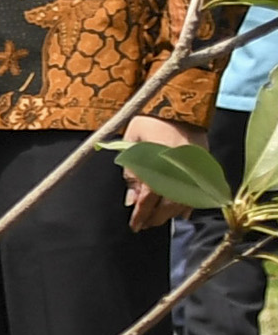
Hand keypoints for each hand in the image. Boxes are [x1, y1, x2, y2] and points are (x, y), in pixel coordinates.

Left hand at [120, 111, 202, 229]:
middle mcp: (177, 174)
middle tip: (145, 224)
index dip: (140, 217)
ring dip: (170, 214)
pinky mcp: (205, 168)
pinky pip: (198, 193)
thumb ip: (131, 176)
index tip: (135, 226)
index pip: (147, 202)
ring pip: (184, 203)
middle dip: (154, 218)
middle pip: (167, 207)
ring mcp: (194, 172)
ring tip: (159, 218)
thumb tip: (131, 201)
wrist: (180, 108)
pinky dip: (188, 204)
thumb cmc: (150, 124)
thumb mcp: (130, 146)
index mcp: (157, 169)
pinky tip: (180, 212)